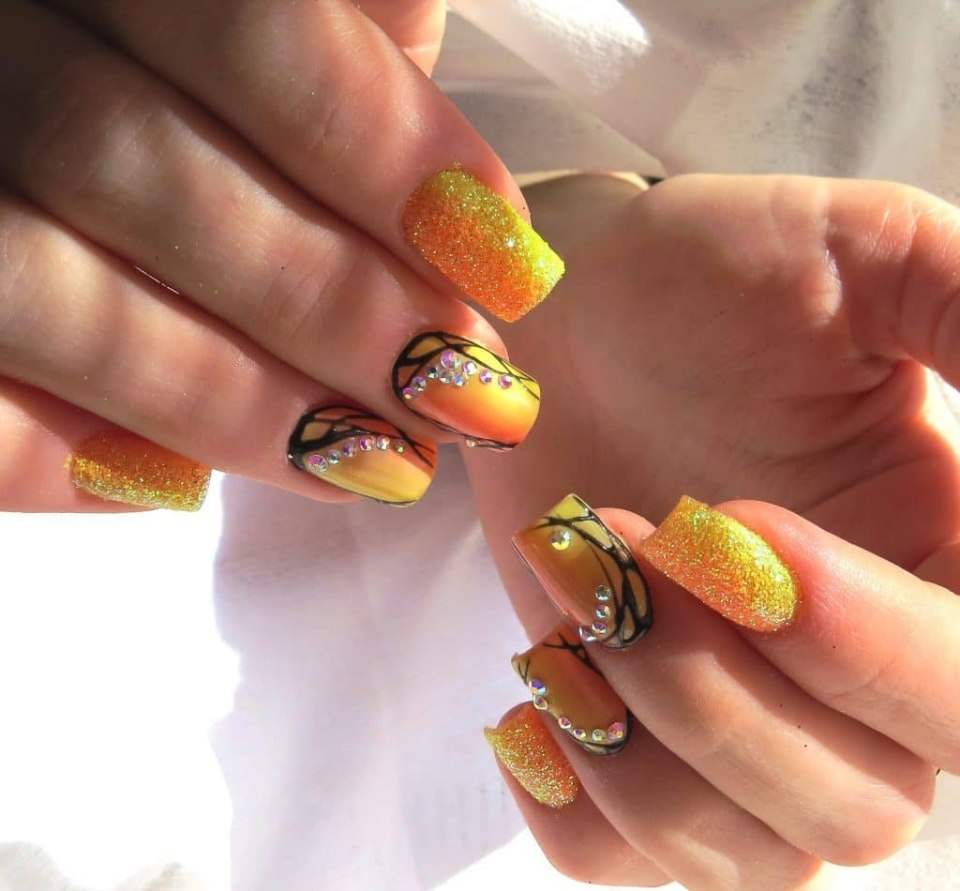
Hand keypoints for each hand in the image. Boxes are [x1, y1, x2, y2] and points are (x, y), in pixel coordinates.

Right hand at [0, 0, 559, 510]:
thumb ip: (344, 27)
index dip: (387, 151)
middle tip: (456, 392)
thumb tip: (431, 95)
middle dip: (327, 302)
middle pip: (124, 159)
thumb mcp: (277, 13)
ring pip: (38, 288)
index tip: (508, 265)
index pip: (244, 24)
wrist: (57, 138)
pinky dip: (62, 460)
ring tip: (378, 465)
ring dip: (229, 402)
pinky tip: (178, 486)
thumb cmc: (195, 91)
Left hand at [467, 173, 959, 886]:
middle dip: (722, 684)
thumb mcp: (869, 258)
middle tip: (628, 534)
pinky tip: (543, 681)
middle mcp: (870, 679)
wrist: (577, 313)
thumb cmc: (715, 270)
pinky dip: (577, 803)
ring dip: (644, 728)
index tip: (730, 523)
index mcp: (955, 569)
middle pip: (867, 807)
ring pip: (753, 852)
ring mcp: (753, 720)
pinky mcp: (641, 734)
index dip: (864, 646)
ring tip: (575, 575)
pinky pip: (624, 862)